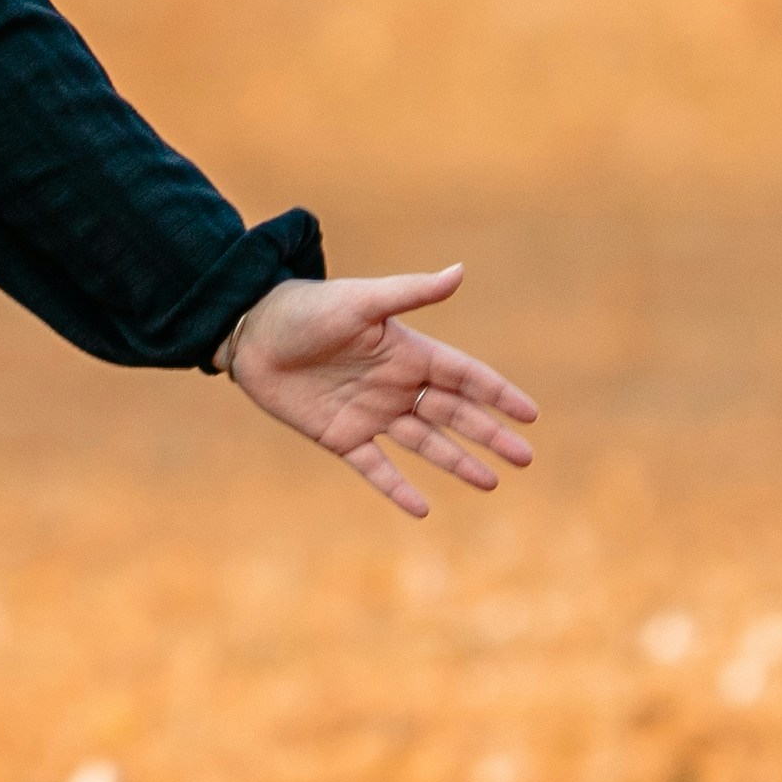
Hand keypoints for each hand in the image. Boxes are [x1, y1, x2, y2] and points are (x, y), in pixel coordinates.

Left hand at [222, 264, 536, 521]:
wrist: (250, 333)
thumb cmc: (306, 309)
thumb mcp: (361, 301)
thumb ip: (410, 293)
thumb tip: (460, 271)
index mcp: (407, 351)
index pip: (465, 376)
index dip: (497, 394)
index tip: (530, 415)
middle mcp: (396, 384)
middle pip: (455, 414)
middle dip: (490, 435)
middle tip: (525, 458)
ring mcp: (371, 413)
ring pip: (426, 443)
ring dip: (458, 462)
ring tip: (491, 483)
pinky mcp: (341, 436)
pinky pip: (376, 468)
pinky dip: (398, 489)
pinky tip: (422, 510)